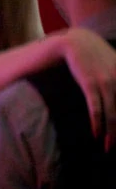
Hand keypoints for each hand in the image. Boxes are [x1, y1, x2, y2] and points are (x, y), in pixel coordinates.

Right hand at [61, 27, 115, 148]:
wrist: (76, 41)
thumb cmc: (96, 55)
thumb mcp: (115, 65)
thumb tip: (113, 98)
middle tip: (115, 147)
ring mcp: (107, 82)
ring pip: (112, 114)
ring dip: (111, 133)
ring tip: (108, 146)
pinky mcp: (91, 84)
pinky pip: (96, 108)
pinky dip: (97, 123)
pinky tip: (96, 134)